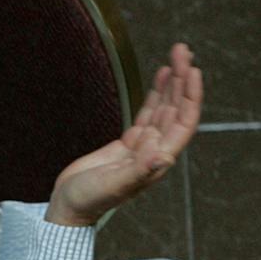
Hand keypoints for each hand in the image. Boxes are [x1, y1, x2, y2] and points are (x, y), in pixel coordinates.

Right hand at [47, 42, 201, 227]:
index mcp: (158, 160)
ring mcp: (143, 146)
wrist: (68, 208)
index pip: (183, 122)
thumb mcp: (113, 185)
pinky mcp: (128, 143)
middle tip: (183, 51)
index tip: (191, 71)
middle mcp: (156, 150)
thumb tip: (163, 155)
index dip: (190, 96)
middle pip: (177, 109)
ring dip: (173, 82)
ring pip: (165, 107)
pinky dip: (157, 93)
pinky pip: (149, 112)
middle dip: (183, 79)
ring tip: (178, 55)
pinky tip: (162, 76)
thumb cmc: (89, 201)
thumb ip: (139, 170)